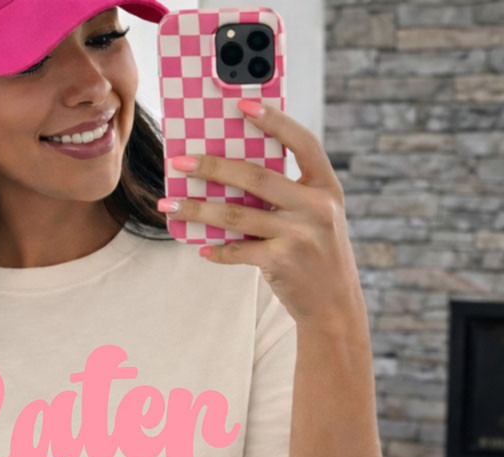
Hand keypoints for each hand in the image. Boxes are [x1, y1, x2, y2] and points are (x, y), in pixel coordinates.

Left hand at [160, 99, 367, 330]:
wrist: (334, 306)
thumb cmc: (318, 255)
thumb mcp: (316, 217)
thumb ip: (288, 194)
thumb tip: (231, 174)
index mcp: (326, 187)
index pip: (302, 142)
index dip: (274, 120)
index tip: (242, 103)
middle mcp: (316, 207)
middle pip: (255, 177)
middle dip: (212, 166)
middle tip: (179, 161)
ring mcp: (299, 235)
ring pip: (236, 215)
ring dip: (197, 210)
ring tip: (168, 205)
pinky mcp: (281, 262)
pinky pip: (237, 250)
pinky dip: (216, 249)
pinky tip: (200, 247)